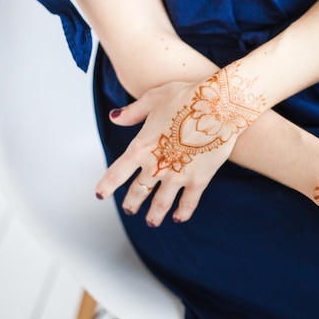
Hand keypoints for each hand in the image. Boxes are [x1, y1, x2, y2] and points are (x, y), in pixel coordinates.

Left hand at [95, 65, 264, 225]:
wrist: (218, 106)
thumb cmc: (186, 96)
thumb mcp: (153, 98)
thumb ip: (133, 113)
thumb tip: (114, 118)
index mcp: (140, 147)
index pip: (117, 173)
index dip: (106, 186)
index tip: (100, 195)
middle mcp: (156, 166)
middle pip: (138, 191)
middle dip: (132, 203)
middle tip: (130, 209)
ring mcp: (177, 176)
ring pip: (161, 203)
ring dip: (154, 215)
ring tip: (151, 222)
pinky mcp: (199, 179)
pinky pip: (188, 202)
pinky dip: (183, 212)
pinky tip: (179, 218)